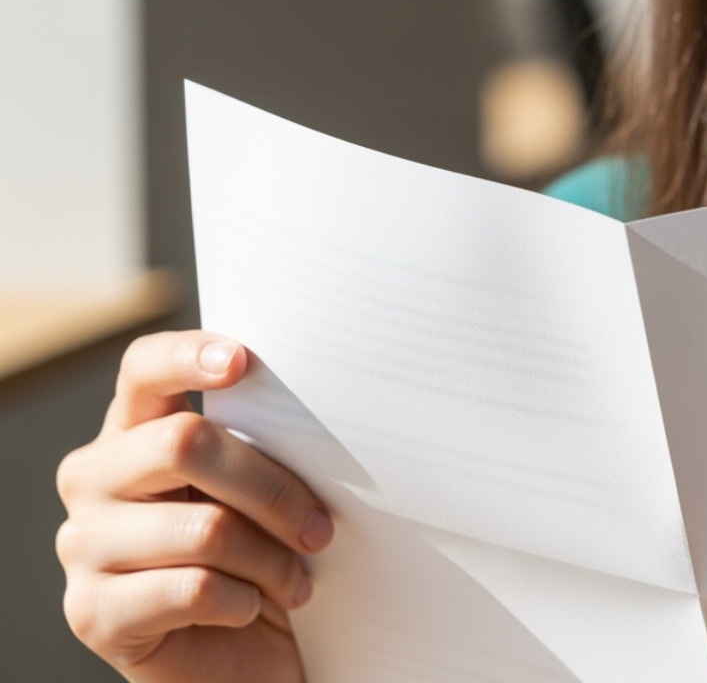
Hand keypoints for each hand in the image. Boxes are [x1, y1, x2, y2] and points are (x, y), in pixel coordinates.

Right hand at [56, 330, 332, 682]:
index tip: (244, 362)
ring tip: (297, 582)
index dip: (189, 356)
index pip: (144, 369)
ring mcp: (83, 545)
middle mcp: (94, 478)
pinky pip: (192, 589)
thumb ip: (265, 448)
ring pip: (203, 526)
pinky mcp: (91, 612)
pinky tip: (249, 608)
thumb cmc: (262, 556)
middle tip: (320, 529)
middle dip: (273, 488)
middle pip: (185, 443)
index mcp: (135, 430)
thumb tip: (317, 422)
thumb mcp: (264, 493)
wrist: (244, 658)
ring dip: (271, 559)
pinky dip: (242, 602)